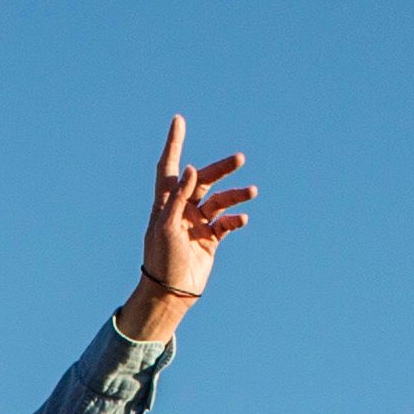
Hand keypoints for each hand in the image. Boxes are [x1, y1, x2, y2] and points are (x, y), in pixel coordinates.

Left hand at [119, 116, 255, 344]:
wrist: (171, 292)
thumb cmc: (161, 258)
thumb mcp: (166, 226)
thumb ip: (179, 197)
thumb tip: (193, 169)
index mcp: (166, 202)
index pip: (169, 167)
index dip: (174, 144)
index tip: (178, 121)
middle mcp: (183, 209)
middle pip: (204, 180)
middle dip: (222, 169)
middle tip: (239, 159)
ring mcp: (198, 223)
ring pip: (221, 201)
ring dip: (236, 195)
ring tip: (251, 191)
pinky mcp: (211, 238)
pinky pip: (227, 222)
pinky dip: (235, 218)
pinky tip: (241, 218)